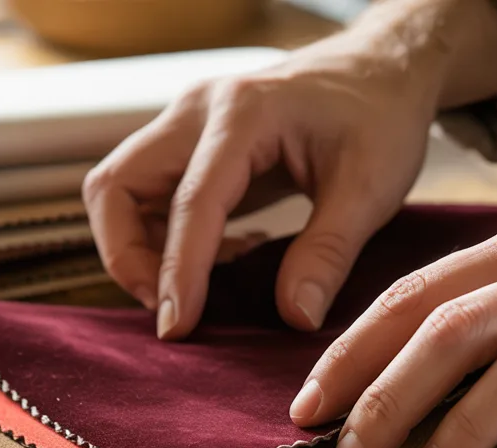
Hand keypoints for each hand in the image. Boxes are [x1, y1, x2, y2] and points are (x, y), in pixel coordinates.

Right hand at [82, 0, 496, 338]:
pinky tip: (221, 258)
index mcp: (244, 114)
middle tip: (170, 309)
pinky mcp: (190, 142)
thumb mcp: (371, 189)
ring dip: (137, 248)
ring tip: (197, 288)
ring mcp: (187, 123)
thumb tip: (295, 318)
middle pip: (116, 186)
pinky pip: (146, 193)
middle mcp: (198, 111)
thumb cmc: (379, 118)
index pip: (192, 201)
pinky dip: (162, 236)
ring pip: (120, 189)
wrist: (380, 71)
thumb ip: (329, 253)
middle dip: (126, 256)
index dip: (179, 270)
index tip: (178, 327)